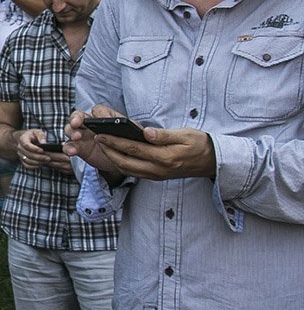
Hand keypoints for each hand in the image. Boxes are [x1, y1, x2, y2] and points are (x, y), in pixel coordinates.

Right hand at [15, 128, 72, 173]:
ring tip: (46, 161)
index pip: (26, 145)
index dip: (34, 149)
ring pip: (27, 160)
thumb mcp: (37, 132)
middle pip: (27, 154)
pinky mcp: (22, 160)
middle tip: (48, 158)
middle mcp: (20, 147)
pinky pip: (27, 165)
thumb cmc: (33, 135)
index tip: (42, 150)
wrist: (25, 139)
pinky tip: (41, 164)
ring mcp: (20, 154)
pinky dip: (34, 166)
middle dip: (38, 157)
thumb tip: (44, 143)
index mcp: (23, 139)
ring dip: (37, 162)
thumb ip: (41, 136)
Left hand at [66, 107, 214, 180]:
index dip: (115, 141)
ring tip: (103, 146)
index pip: (133, 149)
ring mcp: (156, 175)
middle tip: (97, 139)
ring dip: (112, 159)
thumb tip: (145, 132)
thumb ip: (164, 135)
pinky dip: (121, 165)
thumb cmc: (199, 144)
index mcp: (165, 157)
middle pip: (125, 162)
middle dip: (108, 151)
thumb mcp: (186, 134)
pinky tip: (115, 155)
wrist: (212, 162)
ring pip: (127, 170)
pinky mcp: (156, 177)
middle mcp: (158, 169)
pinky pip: (134, 173)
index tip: (101, 134)